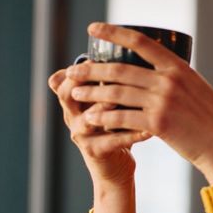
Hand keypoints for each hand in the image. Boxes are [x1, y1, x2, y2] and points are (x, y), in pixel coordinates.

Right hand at [48, 64, 148, 188]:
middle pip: (67, 94)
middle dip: (85, 81)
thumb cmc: (118, 127)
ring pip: (89, 118)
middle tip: (109, 72)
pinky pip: (112, 141)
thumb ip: (114, 80)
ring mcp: (82, 135)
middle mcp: (73, 116)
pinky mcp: (96, 152)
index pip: (64, 79)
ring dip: (106, 107)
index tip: (95, 55)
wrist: (116, 167)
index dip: (76, 67)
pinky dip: (131, 134)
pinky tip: (149, 129)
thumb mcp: (110, 102)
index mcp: (75, 101)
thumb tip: (134, 45)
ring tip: (127, 100)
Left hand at [63, 23, 212, 183]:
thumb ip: (170, 77)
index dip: (114, 32)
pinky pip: (122, 118)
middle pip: (120, 69)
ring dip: (92, 93)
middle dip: (91, 69)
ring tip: (75, 93)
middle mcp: (168, 80)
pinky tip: (90, 118)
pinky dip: (103, 118)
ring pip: (116, 93)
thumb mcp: (193, 86)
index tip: (93, 28)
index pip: (140, 41)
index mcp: (176, 66)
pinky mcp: (158, 124)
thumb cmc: (207, 115)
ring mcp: (163, 101)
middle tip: (72, 71)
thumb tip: (148, 70)